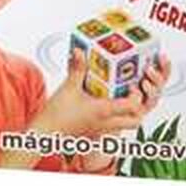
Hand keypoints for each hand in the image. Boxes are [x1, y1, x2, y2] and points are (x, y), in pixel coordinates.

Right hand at [32, 48, 169, 141]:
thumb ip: (77, 68)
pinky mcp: (97, 129)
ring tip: (126, 92)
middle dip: (141, 106)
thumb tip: (80, 51)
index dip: (138, 94)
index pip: (132, 107)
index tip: (134, 81)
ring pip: (127, 124)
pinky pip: (116, 124)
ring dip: (132, 111)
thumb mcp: (68, 87)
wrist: (45, 134)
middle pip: (136, 121)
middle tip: (135, 88)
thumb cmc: (57, 114)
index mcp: (103, 111)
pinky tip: (111, 98)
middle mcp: (106, 122)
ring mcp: (102, 128)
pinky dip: (120, 114)